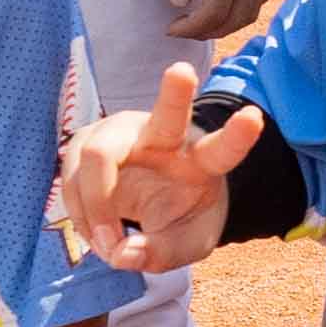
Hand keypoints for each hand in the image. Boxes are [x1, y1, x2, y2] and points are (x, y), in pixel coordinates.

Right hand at [51, 58, 268, 276]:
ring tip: (108, 245)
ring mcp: (123, 134)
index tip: (254, 117)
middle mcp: (164, 138)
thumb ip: (161, 254)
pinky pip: (72, 177)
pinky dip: (80, 214)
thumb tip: (123, 254)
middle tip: (183, 72)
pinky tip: (96, 231)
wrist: (147, 203)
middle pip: (168, 115)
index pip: (221, 149)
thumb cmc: (176, 218)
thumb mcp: (184, 245)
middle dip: (175, 93)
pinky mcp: (89, 141)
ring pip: (97, 154)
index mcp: (200, 162)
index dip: (237, 136)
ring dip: (94, 208)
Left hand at [163, 0, 292, 44]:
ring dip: (228, 20)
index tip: (169, 26)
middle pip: (238, 17)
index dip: (191, 27)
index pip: (215, 12)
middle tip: (182, 26)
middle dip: (209, 31)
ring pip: (254, 7)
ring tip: (201, 16)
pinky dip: (243, 4)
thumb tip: (178, 1)